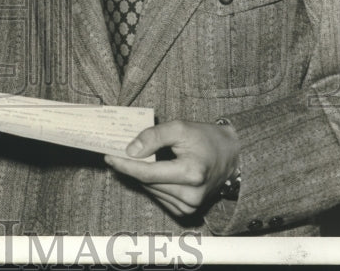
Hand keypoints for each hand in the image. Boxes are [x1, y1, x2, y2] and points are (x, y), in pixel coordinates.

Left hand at [104, 120, 238, 217]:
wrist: (231, 156)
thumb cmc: (205, 139)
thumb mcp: (179, 127)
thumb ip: (153, 136)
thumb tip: (130, 151)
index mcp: (191, 173)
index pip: (147, 173)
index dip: (125, 165)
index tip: (108, 156)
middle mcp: (191, 195)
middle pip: (146, 182)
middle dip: (130, 167)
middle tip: (117, 151)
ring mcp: (189, 206)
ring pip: (150, 190)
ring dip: (141, 175)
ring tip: (139, 158)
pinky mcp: (186, 211)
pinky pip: (158, 196)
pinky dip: (151, 183)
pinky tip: (153, 170)